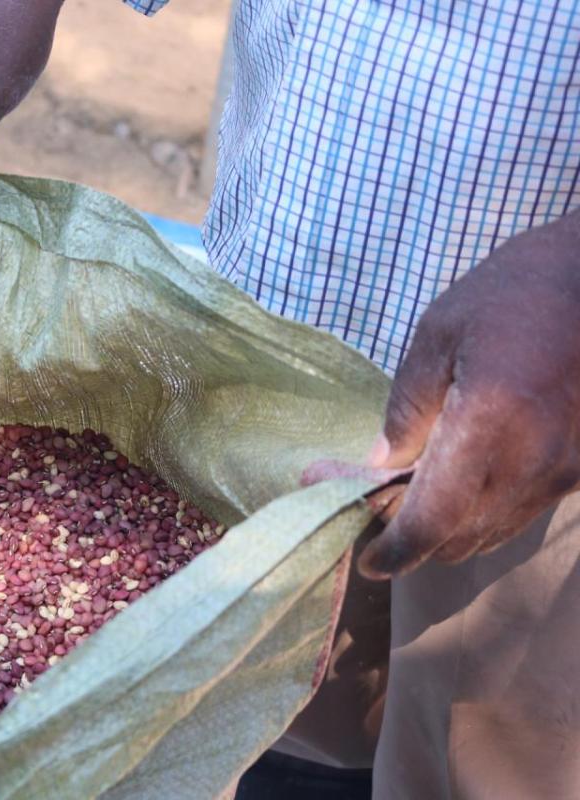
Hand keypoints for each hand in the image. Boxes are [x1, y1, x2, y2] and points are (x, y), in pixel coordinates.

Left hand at [358, 211, 579, 578]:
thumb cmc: (514, 292)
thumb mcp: (438, 335)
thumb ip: (406, 408)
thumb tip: (381, 466)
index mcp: (490, 421)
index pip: (435, 518)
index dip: (398, 550)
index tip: (369, 561)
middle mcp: (534, 458)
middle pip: (459, 535)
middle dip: (411, 533)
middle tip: (371, 505)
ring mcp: (566, 468)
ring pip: (491, 531)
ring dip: (446, 526)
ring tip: (405, 491)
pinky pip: (520, 511)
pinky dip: (480, 511)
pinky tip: (454, 480)